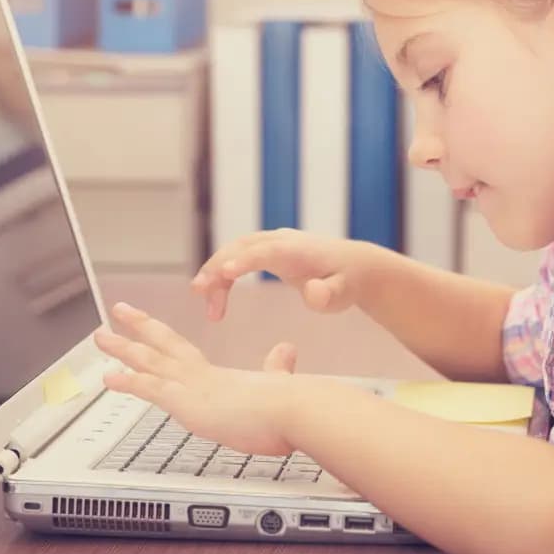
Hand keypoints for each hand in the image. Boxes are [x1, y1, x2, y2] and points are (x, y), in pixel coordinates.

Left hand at [94, 301, 301, 455]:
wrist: (292, 410)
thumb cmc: (287, 407)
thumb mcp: (278, 383)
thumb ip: (276, 367)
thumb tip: (286, 349)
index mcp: (218, 375)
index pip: (182, 350)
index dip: (161, 337)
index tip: (147, 325)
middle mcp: (200, 375)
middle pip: (161, 344)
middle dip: (136, 328)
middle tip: (116, 312)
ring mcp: (192, 386)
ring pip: (149, 360)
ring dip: (121, 348)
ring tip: (99, 337)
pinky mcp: (187, 402)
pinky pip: (150, 388)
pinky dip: (127, 381)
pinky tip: (108, 377)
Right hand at [191, 229, 378, 320]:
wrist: (353, 267)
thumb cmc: (347, 283)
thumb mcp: (342, 294)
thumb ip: (327, 295)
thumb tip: (314, 293)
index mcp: (297, 250)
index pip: (266, 251)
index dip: (245, 260)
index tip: (225, 273)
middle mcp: (280, 241)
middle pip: (241, 248)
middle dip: (217, 267)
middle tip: (199, 293)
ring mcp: (270, 243)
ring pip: (233, 252)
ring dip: (214, 276)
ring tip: (210, 312)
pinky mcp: (265, 251)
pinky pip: (235, 260)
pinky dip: (221, 279)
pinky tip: (216, 304)